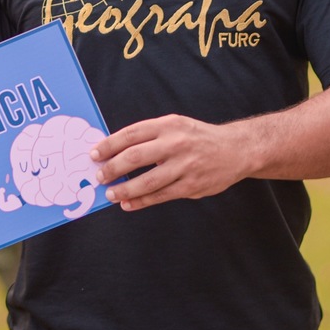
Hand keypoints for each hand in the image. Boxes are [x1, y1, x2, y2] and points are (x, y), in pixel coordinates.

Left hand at [90, 114, 247, 211]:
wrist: (236, 149)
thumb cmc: (197, 137)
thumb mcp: (175, 126)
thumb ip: (149, 136)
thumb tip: (115, 151)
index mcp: (168, 125)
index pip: (131, 134)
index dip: (109, 145)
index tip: (94, 154)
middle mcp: (176, 143)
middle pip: (135, 157)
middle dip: (112, 168)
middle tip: (99, 176)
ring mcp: (185, 166)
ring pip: (147, 181)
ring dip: (124, 189)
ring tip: (111, 193)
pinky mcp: (191, 185)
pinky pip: (160, 196)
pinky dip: (141, 201)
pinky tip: (128, 203)